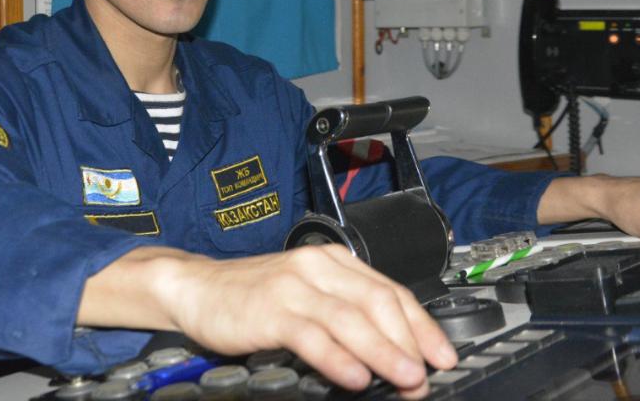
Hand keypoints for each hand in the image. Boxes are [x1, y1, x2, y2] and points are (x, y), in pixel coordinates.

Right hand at [157, 244, 456, 396]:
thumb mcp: (306, 294)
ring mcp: (292, 286)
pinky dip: (338, 357)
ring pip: (350, 319)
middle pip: (377, 302)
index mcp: (332, 261)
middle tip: (426, 376)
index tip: (443, 355)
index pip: (390, 291)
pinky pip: (312, 334)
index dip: (421, 326)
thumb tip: (393, 349)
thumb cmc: (253, 296)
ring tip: (406, 379)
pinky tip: (356, 377)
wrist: (195, 288)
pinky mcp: (269, 309)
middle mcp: (317, 267)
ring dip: (384, 352)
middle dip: (409, 342)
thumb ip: (345, 313)